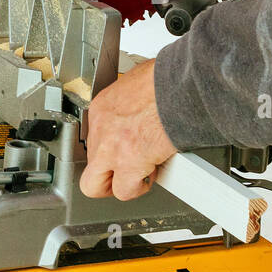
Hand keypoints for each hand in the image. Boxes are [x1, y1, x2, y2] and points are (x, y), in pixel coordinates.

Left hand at [79, 59, 176, 201]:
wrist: (181, 86)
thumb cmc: (167, 80)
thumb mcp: (140, 84)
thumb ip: (134, 104)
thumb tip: (143, 112)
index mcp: (103, 107)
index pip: (96, 138)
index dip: (113, 148)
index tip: (126, 149)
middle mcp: (101, 127)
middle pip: (89, 166)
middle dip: (106, 175)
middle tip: (124, 174)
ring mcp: (111, 147)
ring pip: (96, 185)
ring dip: (121, 184)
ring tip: (140, 175)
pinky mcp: (129, 161)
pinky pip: (125, 190)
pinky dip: (138, 187)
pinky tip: (151, 175)